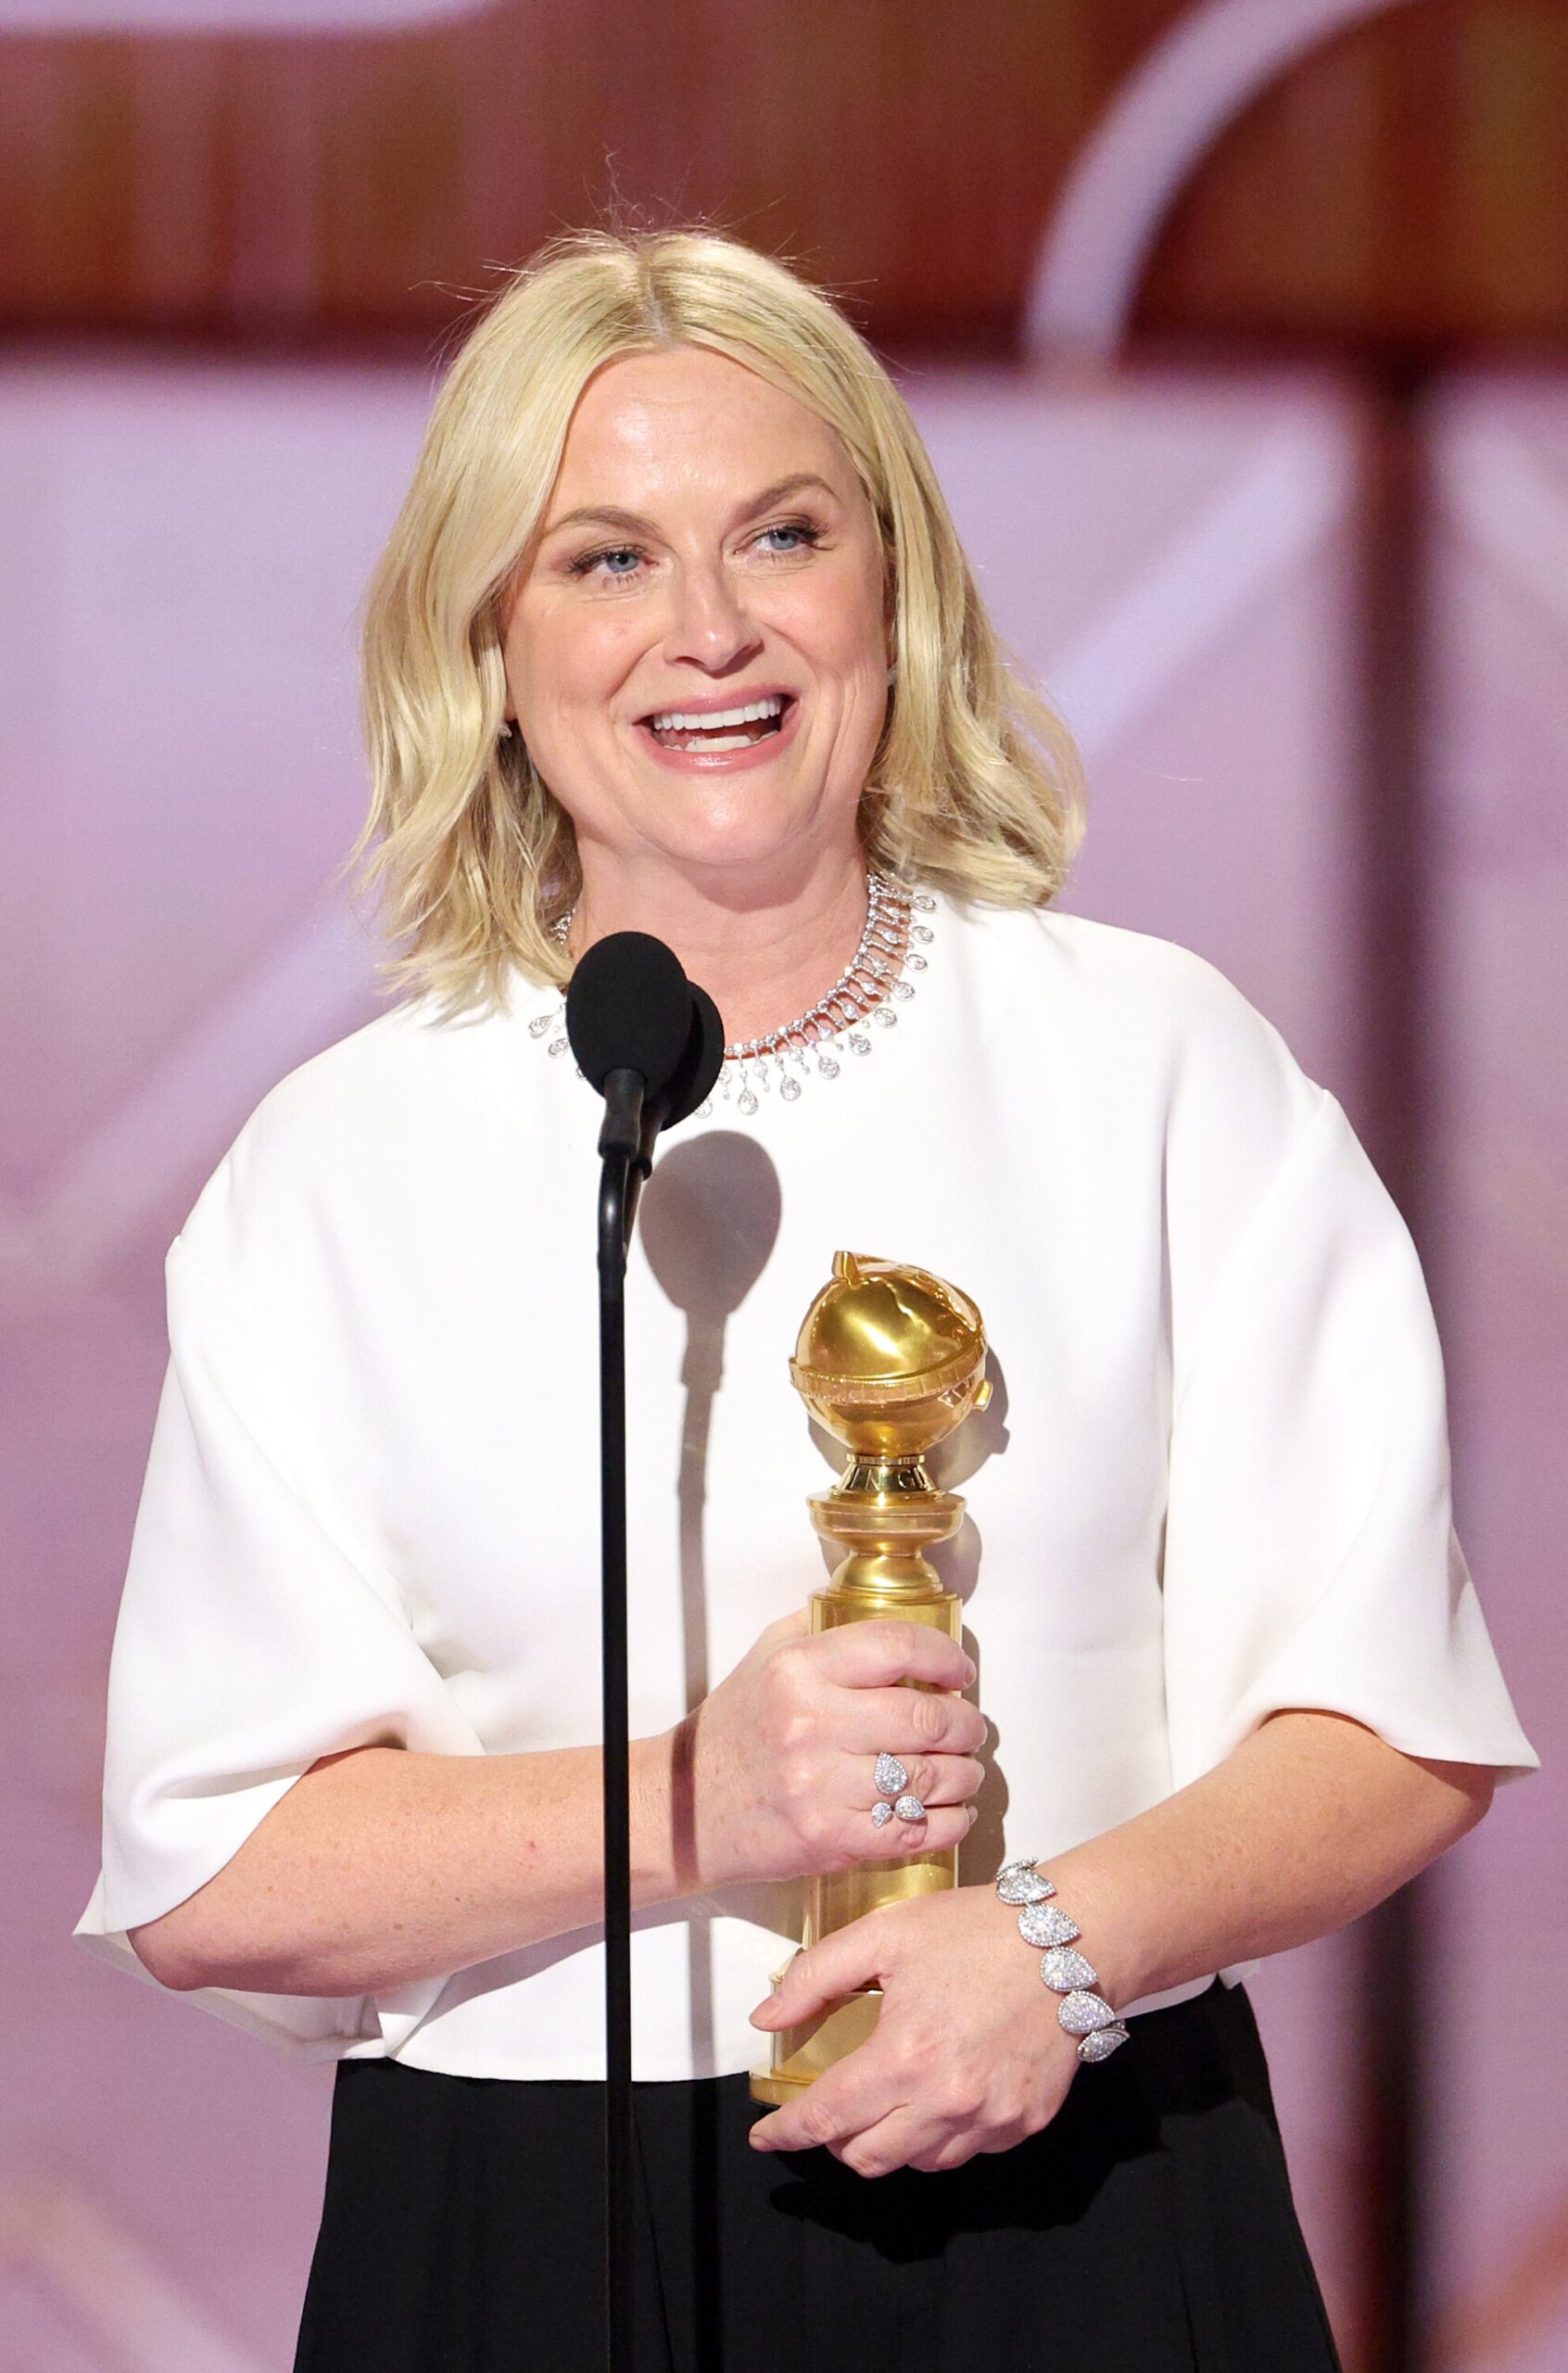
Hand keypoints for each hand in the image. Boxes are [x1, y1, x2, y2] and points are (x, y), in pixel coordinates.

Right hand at [675, 1613, 986, 1891]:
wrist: (687, 1807)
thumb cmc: (734, 1731)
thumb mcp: (767, 1658)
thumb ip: (826, 1630)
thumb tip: (891, 1613)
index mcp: (801, 1670)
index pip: (897, 1647)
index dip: (945, 1657)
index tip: (960, 1672)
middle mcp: (813, 1724)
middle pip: (927, 1717)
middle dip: (967, 1723)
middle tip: (972, 1727)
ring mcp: (821, 1786)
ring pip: (929, 1778)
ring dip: (966, 1775)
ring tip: (967, 1771)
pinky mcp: (829, 1838)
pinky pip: (913, 1831)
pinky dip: (949, 1823)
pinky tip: (954, 1813)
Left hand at [747, 1884, 1079, 2174]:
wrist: (1072, 1939)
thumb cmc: (976, 1930)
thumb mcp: (885, 1933)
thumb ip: (816, 1977)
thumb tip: (767, 2017)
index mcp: (904, 2056)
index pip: (827, 2118)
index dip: (787, 2133)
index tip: (765, 2137)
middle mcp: (946, 2102)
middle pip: (866, 2158)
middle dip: (835, 2140)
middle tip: (830, 2109)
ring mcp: (991, 2120)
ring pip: (916, 2163)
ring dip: (889, 2140)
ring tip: (887, 2099)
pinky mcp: (1024, 2123)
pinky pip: (967, 2151)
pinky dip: (942, 2134)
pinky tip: (940, 2093)